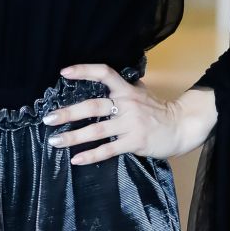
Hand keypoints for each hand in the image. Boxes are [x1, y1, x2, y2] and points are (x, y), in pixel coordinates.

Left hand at [42, 64, 217, 164]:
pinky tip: (76, 159)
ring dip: (73, 137)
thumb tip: (104, 80)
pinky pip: (108, 150)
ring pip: (97, 130)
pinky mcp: (134, 142)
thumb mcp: (141, 93)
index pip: (105, 73)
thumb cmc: (158, 111)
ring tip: (55, 141)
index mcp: (127, 90)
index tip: (64, 73)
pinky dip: (91, 155)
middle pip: (93, 106)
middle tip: (48, 119)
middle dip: (68, 113)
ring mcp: (131, 124)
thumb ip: (123, 89)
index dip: (84, 71)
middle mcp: (127, 105)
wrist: (181, 127)